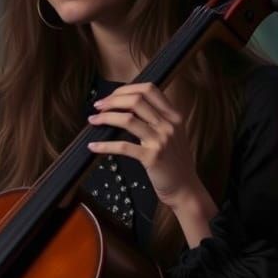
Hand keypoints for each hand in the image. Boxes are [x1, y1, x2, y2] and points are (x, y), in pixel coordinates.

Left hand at [86, 82, 202, 211]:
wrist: (185, 188)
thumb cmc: (174, 162)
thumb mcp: (172, 135)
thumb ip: (157, 120)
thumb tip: (128, 108)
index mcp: (173, 116)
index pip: (149, 89)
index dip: (126, 89)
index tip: (111, 96)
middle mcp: (168, 125)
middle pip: (136, 100)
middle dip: (112, 100)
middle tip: (98, 106)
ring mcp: (161, 140)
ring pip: (128, 119)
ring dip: (105, 118)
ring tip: (93, 120)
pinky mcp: (152, 157)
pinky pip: (123, 147)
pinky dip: (104, 145)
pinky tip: (93, 145)